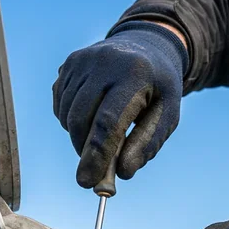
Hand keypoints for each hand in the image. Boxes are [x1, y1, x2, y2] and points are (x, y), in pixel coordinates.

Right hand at [52, 21, 187, 188]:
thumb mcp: (167, 115)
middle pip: (82, 120)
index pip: (108, 120)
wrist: (145, 46)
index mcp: (134, 73)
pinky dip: (73, 122)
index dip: (97, 154)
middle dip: (85, 153)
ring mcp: (82, 60)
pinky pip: (61, 106)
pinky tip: (92, 115)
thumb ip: (147, 144)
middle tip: (94, 172)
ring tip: (102, 136)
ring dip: (80, 138)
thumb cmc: (158, 88)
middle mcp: (104, 61)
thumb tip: (123, 173)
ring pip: (68, 116)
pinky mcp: (68, 64)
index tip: (88, 182)